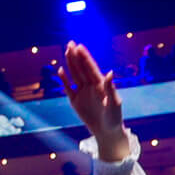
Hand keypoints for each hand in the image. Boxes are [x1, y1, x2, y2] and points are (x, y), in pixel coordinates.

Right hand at [60, 41, 130, 160]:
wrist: (106, 131)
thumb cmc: (114, 117)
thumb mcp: (114, 103)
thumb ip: (110, 88)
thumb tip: (110, 72)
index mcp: (101, 84)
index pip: (90, 68)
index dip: (85, 57)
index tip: (79, 46)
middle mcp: (91, 85)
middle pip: (81, 68)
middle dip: (76, 56)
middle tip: (70, 43)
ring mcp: (82, 92)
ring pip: (74, 74)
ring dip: (70, 63)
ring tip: (66, 51)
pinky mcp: (75, 101)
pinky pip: (68, 88)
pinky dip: (64, 80)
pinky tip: (60, 71)